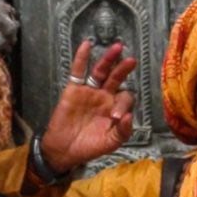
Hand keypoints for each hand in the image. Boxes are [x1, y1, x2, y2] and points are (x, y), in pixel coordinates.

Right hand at [37, 39, 137, 173]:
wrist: (65, 151)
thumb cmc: (89, 147)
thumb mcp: (110, 142)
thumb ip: (123, 131)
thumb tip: (129, 116)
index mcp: (115, 107)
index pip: (125, 98)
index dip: (123, 104)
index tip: (116, 117)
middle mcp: (104, 96)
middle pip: (116, 78)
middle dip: (123, 69)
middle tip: (131, 60)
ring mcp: (89, 91)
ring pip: (100, 71)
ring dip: (108, 59)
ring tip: (117, 47)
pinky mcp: (73, 89)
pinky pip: (78, 71)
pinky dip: (81, 58)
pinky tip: (86, 45)